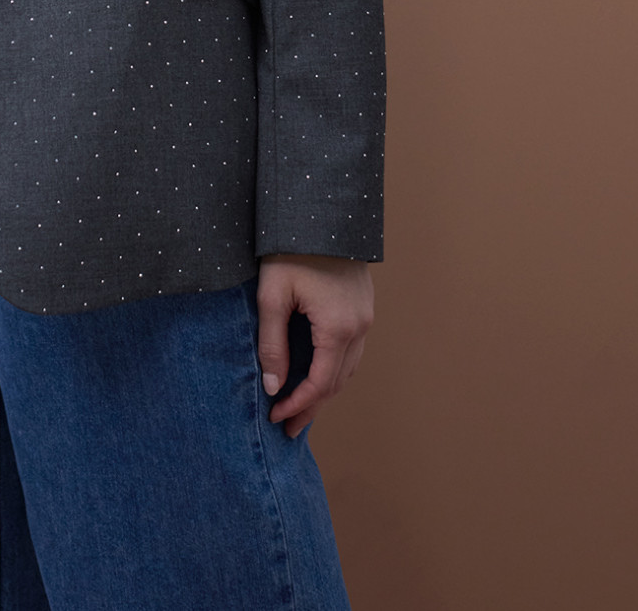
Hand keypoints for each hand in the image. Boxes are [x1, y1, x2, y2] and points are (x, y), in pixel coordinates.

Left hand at [257, 253, 372, 438]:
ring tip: (300, 406)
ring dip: (325, 389)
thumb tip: (274, 386)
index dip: (298, 405)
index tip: (276, 417)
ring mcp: (365, 315)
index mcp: (339, 327)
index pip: (320, 384)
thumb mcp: (272, 295)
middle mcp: (359, 326)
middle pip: (337, 382)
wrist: (321, 210)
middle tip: (288, 427)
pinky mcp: (363, 305)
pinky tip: (316, 372)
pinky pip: (351, 348)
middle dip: (312, 406)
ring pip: (347, 367)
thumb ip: (272, 344)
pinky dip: (334, 367)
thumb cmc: (291, 249)